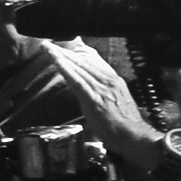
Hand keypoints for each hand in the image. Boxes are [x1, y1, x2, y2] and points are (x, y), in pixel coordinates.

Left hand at [38, 40, 169, 167]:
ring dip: (60, 56)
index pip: (94, 60)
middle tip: (49, 43)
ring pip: (78, 66)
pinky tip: (55, 61)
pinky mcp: (94, 98)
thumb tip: (91, 88)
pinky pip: (77, 80)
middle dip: (65, 50)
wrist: (133, 136)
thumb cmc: (125, 124)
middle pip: (84, 60)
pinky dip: (65, 69)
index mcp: (114, 80)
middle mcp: (109, 80)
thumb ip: (104, 92)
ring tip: (46, 48)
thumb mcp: (116, 101)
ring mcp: (101, 88)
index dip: (79, 51)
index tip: (66, 45)